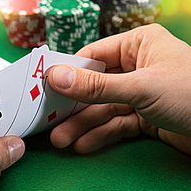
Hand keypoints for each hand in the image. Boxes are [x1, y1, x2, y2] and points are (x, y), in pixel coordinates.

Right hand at [47, 24, 190, 153]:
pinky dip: (101, 135)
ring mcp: (142, 94)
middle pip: (95, 86)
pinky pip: (117, 124)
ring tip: (62, 140)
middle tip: (50, 121)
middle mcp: (139, 67)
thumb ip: (96, 86)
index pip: (93, 56)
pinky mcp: (146, 118)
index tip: (44, 88)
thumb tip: (56, 77)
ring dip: (83, 125)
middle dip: (74, 106)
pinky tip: (84, 145)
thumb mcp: (140, 87)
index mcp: (139, 45)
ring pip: (103, 108)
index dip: (68, 73)